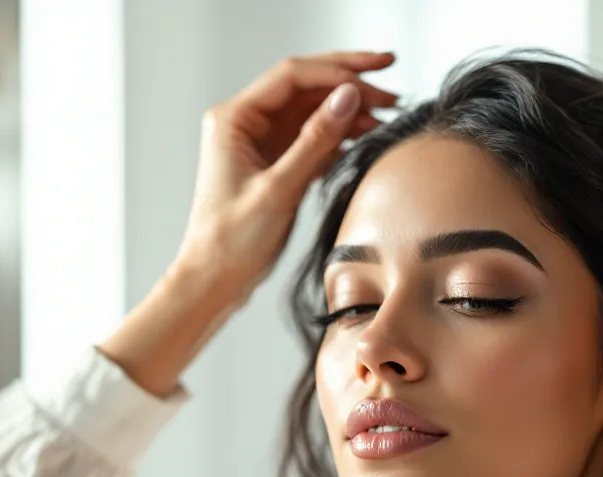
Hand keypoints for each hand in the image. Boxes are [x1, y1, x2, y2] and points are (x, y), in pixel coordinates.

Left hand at [174, 51, 398, 303]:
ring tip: (387, 111)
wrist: (213, 280)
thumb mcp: (279, 189)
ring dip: (348, 109)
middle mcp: (245, 123)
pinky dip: (340, 135)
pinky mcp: (275, 164)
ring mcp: (261, 143)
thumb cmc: (231, 241)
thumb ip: (315, 140)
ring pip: (312, 110)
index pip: (293, 76)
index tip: (374, 75)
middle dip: (348, 79)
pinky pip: (312, 137)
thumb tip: (347, 98)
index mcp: (234, 118)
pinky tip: (366, 135)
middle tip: (389, 74)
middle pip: (305, 86)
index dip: (337, 70)